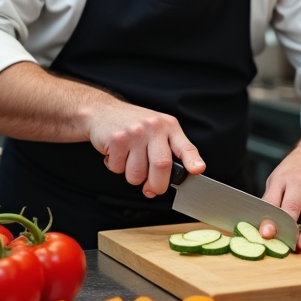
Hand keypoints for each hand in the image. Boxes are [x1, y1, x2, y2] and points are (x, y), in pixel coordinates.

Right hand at [85, 98, 204, 196]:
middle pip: (161, 166)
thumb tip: (170, 181)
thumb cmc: (132, 124)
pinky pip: (118, 168)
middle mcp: (154, 127)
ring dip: (131, 176)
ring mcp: (135, 133)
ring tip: (129, 160)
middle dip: (157, 185)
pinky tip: (117, 153)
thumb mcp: (156, 130)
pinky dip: (115, 167)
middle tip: (151, 188)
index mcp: (168, 126)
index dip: (192, 160)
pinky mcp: (117, 139)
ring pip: (137, 174)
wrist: (102, 111)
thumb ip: (166, 152)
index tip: (198, 170)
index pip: (185, 146)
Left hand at [259, 145, 300, 252]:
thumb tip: (266, 228)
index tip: (267, 234)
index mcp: (285, 177)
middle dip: (291, 228)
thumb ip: (272, 202)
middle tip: (290, 246)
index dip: (270, 219)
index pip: (274, 201)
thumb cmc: (296, 170)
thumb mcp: (277, 180)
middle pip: (295, 206)